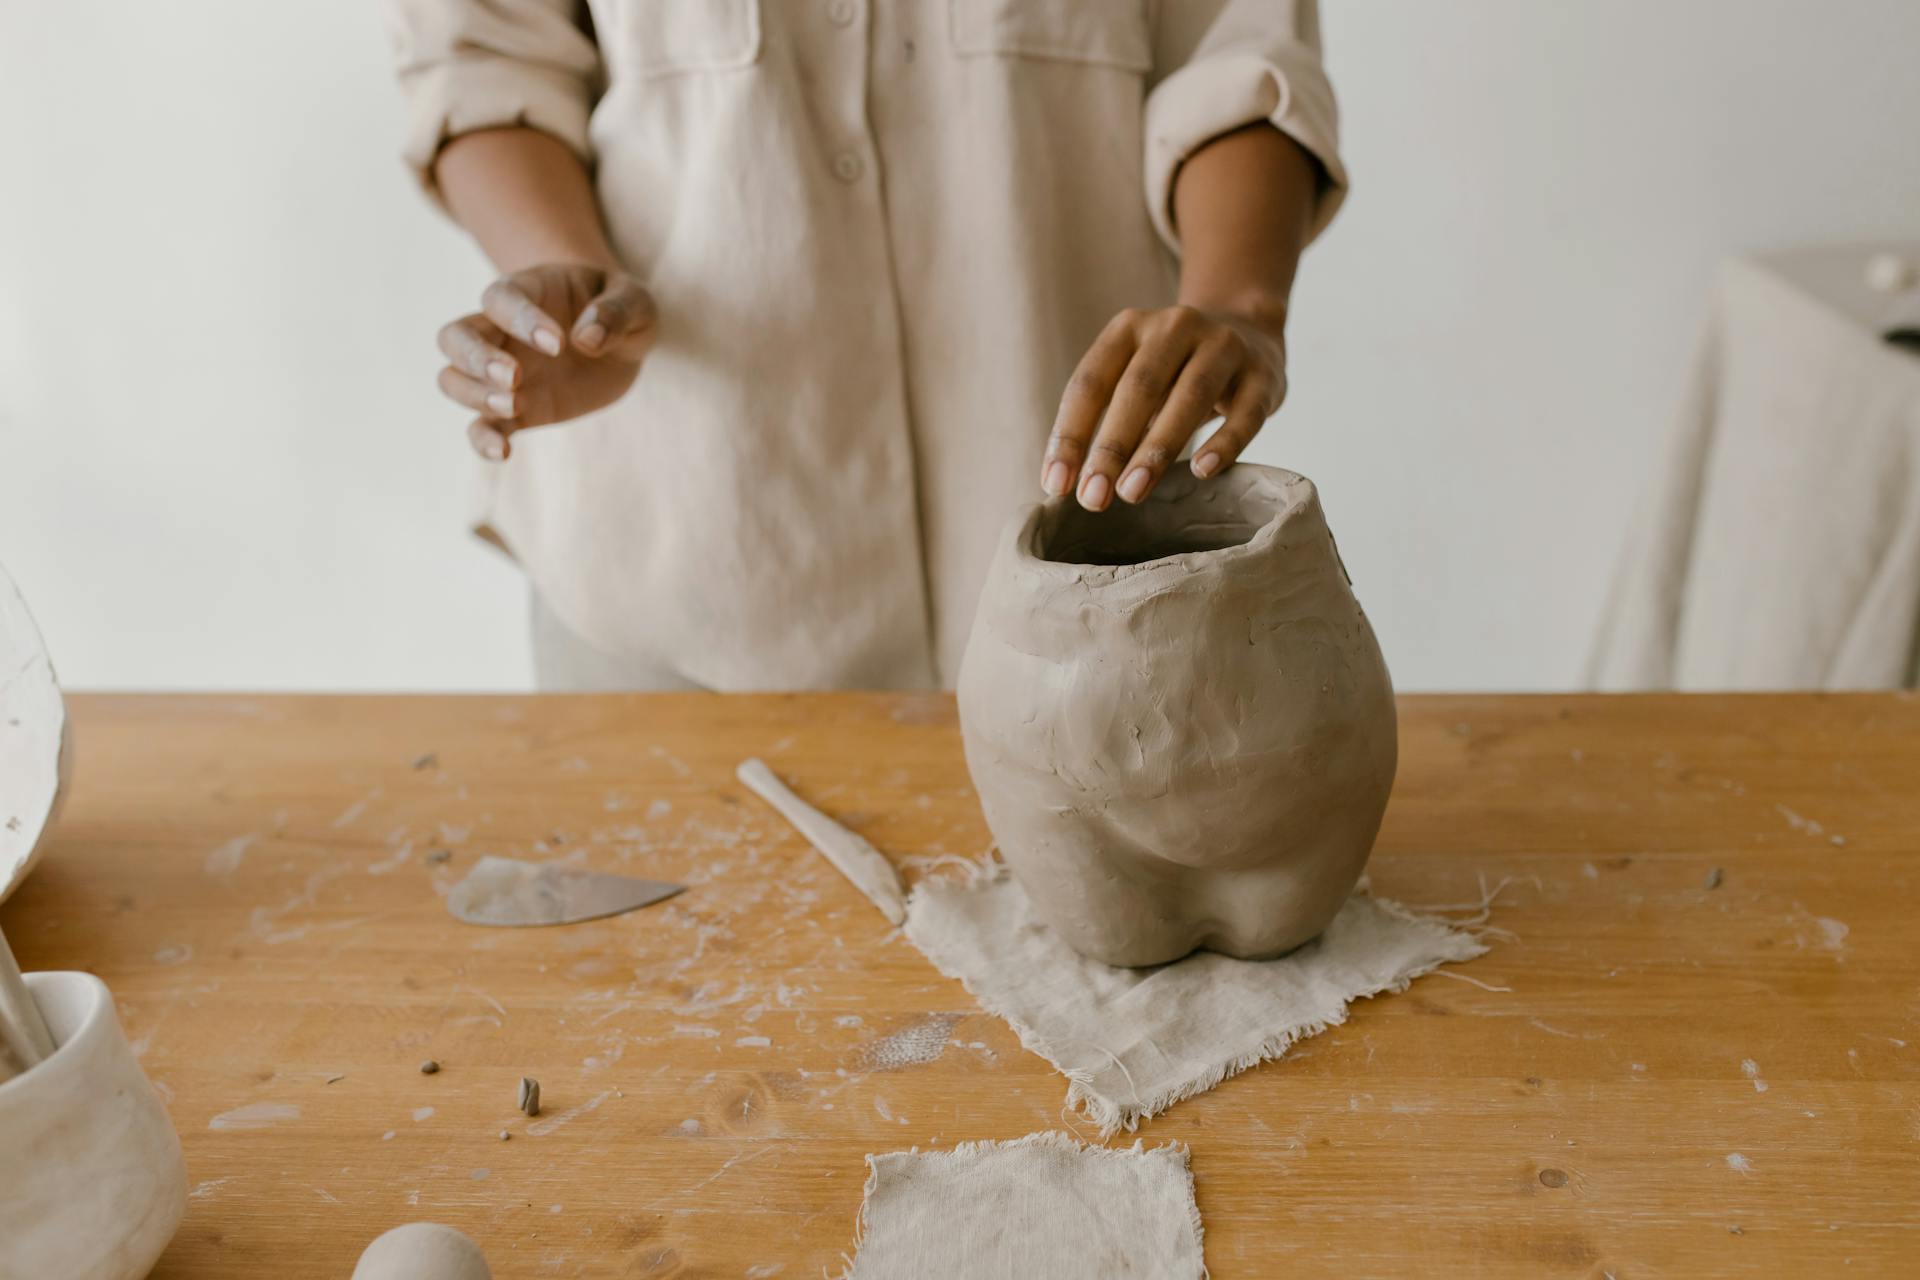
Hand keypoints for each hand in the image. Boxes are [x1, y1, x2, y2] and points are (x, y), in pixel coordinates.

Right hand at [435, 263, 656, 459]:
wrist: (619, 344)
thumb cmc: (618, 310)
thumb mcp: (634, 301)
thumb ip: (614, 312)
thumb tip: (586, 339)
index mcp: (527, 291)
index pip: (502, 298)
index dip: (522, 320)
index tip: (559, 344)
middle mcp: (500, 330)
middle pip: (455, 336)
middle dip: (476, 358)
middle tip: (514, 377)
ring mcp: (501, 372)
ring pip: (453, 379)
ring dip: (474, 395)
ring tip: (514, 406)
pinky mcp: (516, 410)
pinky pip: (481, 425)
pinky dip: (483, 439)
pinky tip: (502, 453)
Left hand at [1042, 304, 1286, 509]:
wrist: (1249, 331)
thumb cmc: (1173, 372)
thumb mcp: (1135, 378)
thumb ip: (1106, 418)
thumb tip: (1069, 484)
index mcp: (1129, 328)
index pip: (1090, 382)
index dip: (1069, 434)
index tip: (1056, 485)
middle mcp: (1175, 327)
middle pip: (1138, 388)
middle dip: (1110, 447)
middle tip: (1093, 497)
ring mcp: (1223, 346)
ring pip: (1191, 396)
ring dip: (1158, 448)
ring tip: (1132, 492)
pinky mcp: (1263, 375)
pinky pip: (1245, 412)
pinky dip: (1224, 442)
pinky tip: (1202, 470)